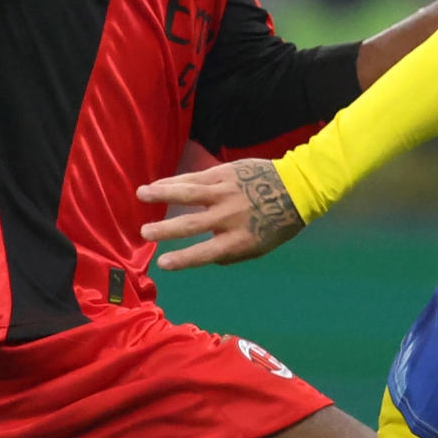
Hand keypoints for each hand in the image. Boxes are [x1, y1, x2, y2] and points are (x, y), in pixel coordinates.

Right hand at [138, 158, 303, 271]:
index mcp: (238, 240)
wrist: (296, 188)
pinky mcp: (223, 174)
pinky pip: (194, 178)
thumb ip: (232, 254)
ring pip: (187, 193)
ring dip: (161, 194)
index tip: (162, 263)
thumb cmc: (277, 222)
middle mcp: (228, 217)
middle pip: (190, 224)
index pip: (205, 253)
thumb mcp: (259, 247)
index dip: (183, 260)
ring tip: (141, 195)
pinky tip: (158, 184)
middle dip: (165, 229)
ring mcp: (224, 193)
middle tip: (144, 232)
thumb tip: (207, 257)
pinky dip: (174, 181)